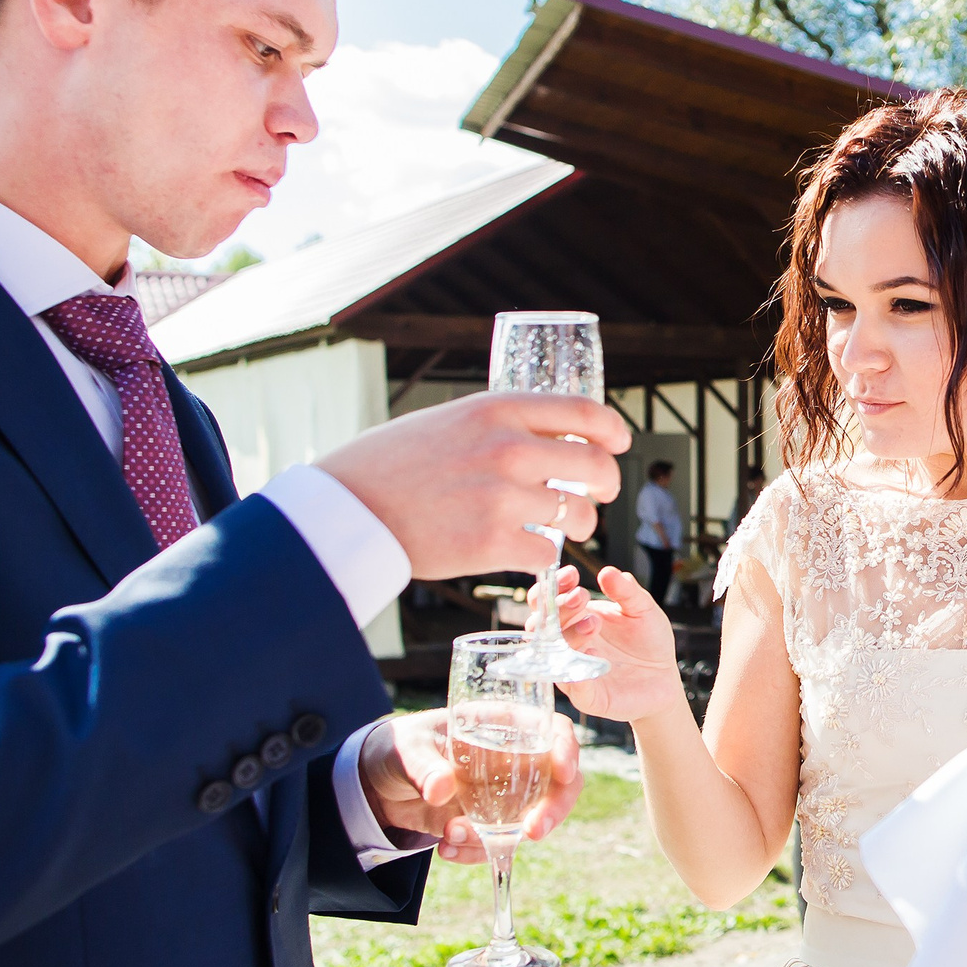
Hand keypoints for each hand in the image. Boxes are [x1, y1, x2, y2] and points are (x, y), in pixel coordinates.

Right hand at [318, 392, 629, 578]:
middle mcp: (507, 449)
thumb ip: (501, 425)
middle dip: (606, 486)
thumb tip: (551, 436)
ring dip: (574, 525)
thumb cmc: (393, 464)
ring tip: (553, 527)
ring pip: (577, 516)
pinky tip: (522, 552)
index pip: (585, 413)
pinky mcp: (491, 544)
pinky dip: (540, 557)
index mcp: (498, 410)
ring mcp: (501, 498)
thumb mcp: (450, 421)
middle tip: (596, 497)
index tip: (619, 444)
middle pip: (596, 468)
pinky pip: (546, 553)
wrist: (348, 509)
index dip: (612, 431)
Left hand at [357, 708, 581, 861]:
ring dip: (499, 838)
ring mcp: (504, 795)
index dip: (566, 748)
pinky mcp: (489, 824)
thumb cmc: (397, 747)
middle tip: (533, 833)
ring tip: (449, 836)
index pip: (551, 729)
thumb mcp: (404, 749)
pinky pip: (500, 844)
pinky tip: (444, 849)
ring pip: (532, 819)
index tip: (564, 773)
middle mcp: (513, 759)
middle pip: (559, 781)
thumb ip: (422, 766)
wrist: (377, 786)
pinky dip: (476, 853)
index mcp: (500, 725)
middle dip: (553, 809)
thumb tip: (441, 789)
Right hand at [555, 566, 686, 724]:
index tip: (570, 574)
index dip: (554, 587)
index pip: (549, 600)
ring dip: (568, 634)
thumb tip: (608, 572)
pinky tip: (592, 652)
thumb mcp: (643, 609)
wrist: (665, 678)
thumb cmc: (648, 641)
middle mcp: (567, 644)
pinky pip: (572, 686)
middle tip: (582, 596)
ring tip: (594, 622)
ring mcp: (573, 669)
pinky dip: (576, 671)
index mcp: (575, 618)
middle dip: (558, 608)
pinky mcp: (587, 696)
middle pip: (543, 625)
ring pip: (554, 653)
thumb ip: (626, 591)